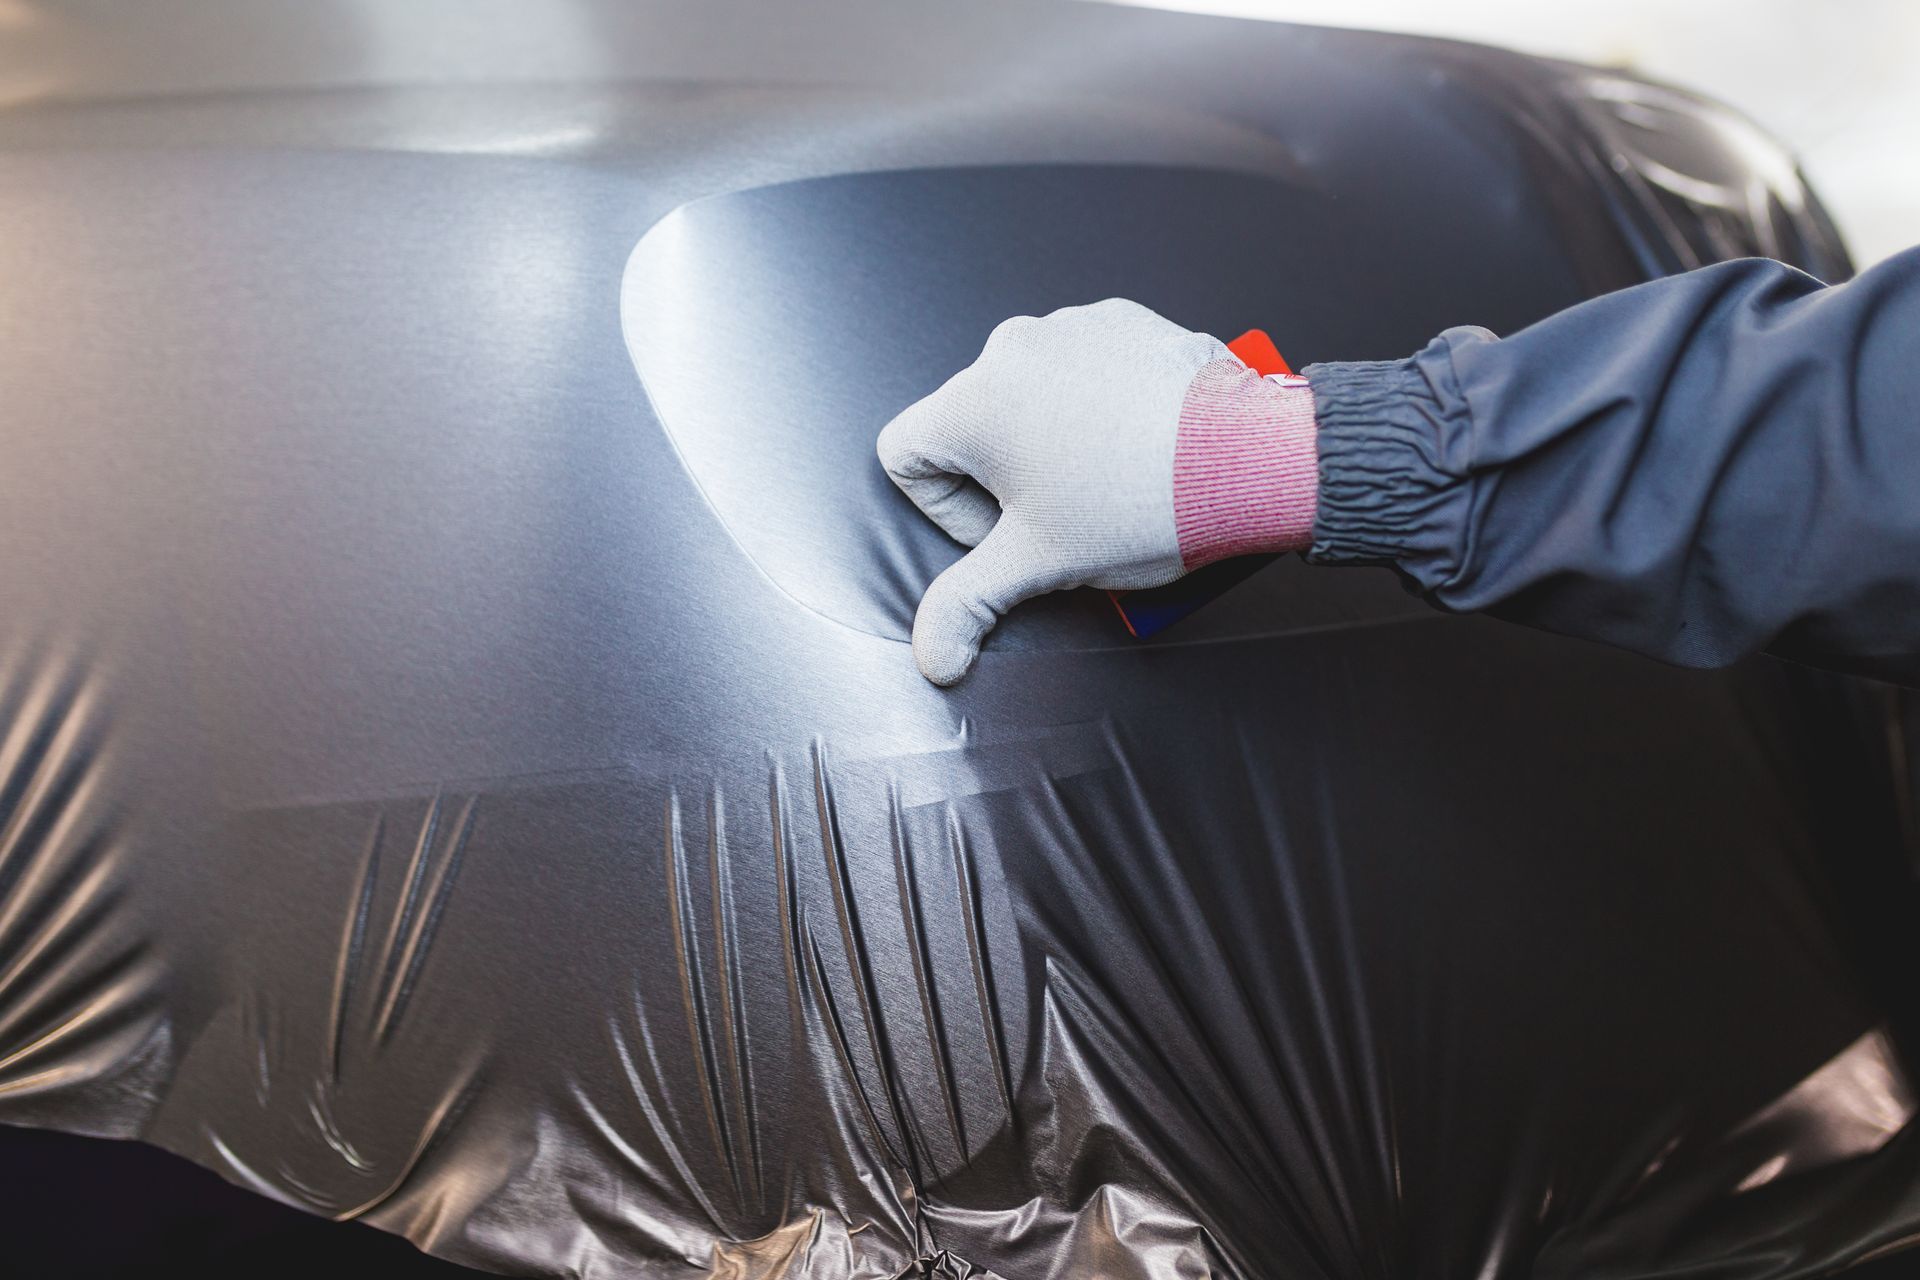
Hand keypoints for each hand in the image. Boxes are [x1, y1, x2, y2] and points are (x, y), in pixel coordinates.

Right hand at [877, 299, 1231, 684]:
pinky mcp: (1121, 322)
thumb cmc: (1142, 506)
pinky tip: (1137, 446)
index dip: (947, 509)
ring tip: (1110, 482)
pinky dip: (1099, 404)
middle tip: (1068, 516)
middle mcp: (1010, 350)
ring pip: (1030, 395)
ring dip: (1053, 438)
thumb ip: (969, 604)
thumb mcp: (1040, 563)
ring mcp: (1069, 328)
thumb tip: (933, 655)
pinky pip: (1084, 366)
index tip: (1006, 530)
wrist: (1246, 459)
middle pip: (972, 426)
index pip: (906, 455)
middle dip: (1010, 477)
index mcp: (971, 405)